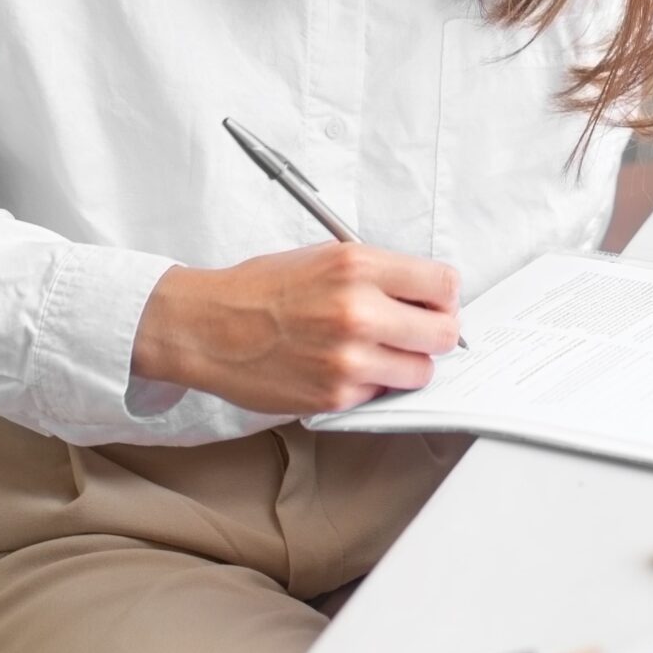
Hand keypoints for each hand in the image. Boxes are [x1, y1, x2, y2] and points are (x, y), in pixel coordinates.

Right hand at [130, 241, 461, 414]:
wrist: (209, 326)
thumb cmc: (263, 289)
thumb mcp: (325, 257)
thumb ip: (380, 274)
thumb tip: (427, 294)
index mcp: (358, 266)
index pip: (444, 283)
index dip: (442, 296)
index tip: (433, 302)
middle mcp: (358, 310)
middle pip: (443, 332)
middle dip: (434, 332)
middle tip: (415, 332)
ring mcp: (348, 358)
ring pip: (421, 371)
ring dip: (407, 364)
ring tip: (378, 352)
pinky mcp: (336, 395)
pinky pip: (382, 394)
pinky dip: (372, 385)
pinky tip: (344, 368)